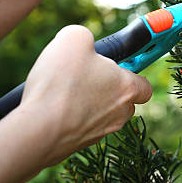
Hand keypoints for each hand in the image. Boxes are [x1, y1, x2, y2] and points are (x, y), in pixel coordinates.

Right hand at [14, 25, 152, 166]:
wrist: (36, 130)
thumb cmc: (60, 83)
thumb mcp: (74, 39)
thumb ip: (86, 36)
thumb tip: (83, 42)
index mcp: (126, 87)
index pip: (144, 86)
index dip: (132, 72)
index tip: (117, 64)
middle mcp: (118, 114)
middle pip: (123, 101)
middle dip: (107, 88)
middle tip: (85, 75)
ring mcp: (99, 133)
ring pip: (101, 115)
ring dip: (88, 103)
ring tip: (63, 91)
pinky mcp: (78, 145)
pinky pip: (80, 127)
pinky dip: (70, 118)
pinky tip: (52, 107)